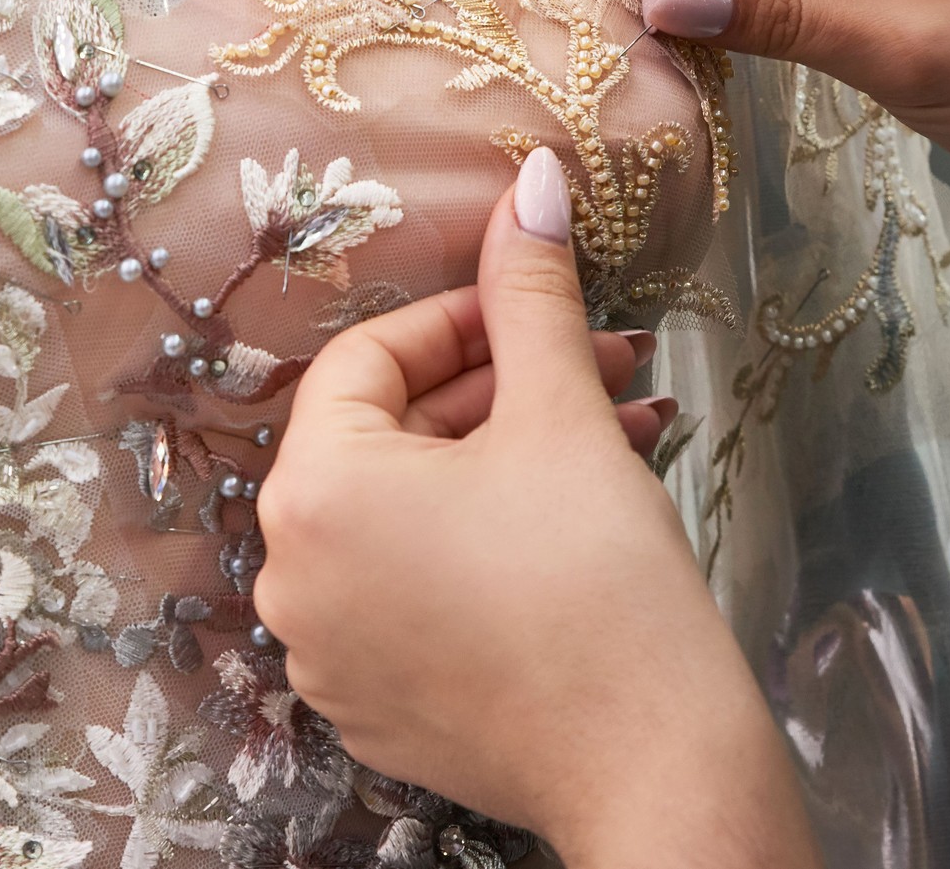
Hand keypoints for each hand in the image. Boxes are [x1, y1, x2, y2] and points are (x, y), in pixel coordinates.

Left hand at [255, 148, 818, 868]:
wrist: (657, 769)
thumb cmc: (601, 586)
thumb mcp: (560, 414)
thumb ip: (530, 290)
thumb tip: (532, 181)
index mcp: (313, 495)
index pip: (367, 358)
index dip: (464, 316)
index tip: (543, 305)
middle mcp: (292, 578)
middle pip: (390, 437)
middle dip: (505, 388)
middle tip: (606, 363)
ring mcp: (326, 653)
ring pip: (412, 513)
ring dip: (509, 459)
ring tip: (621, 432)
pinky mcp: (373, 704)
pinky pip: (415, 588)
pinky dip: (484, 542)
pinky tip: (580, 516)